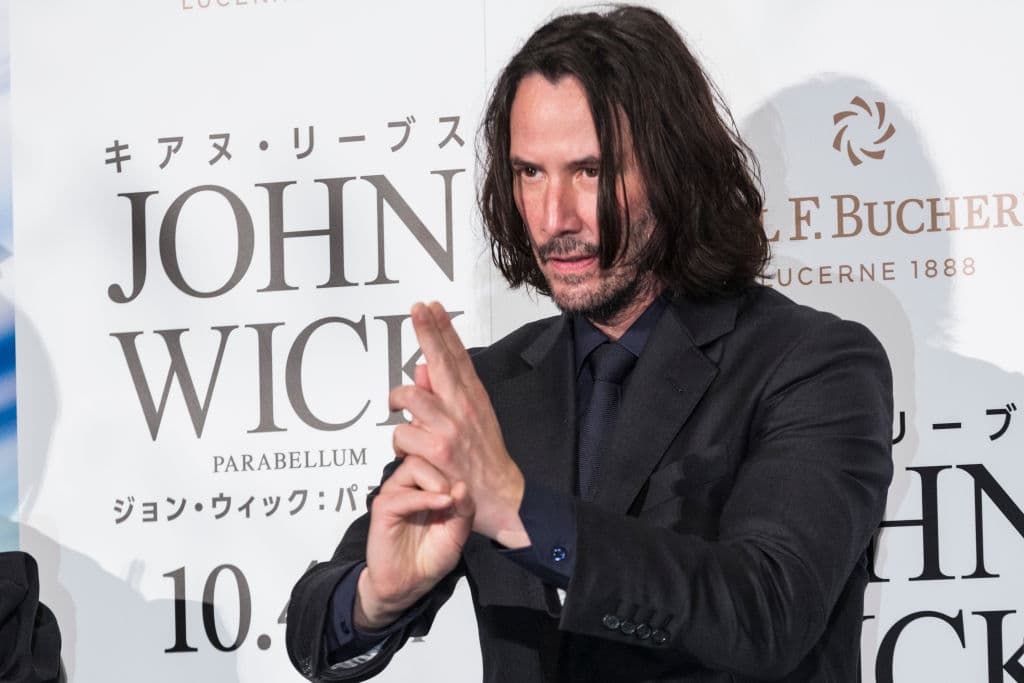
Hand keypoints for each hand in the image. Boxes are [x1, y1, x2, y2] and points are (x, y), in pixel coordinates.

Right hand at [354, 454, 472, 629]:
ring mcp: (395, 495)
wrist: (409, 585)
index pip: (437, 457)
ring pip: (412, 466)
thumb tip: (462, 484)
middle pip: (424, 454)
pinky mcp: (383, 509)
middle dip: (445, 469)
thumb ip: (464, 509)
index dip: (454, 465)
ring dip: (436, 481)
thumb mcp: (458, 532)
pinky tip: (442, 505)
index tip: (468, 483)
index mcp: (426, 487)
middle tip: (457, 493)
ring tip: (448, 501)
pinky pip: (402, 495)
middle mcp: (409, 486)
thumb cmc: (431, 558)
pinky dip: (424, 498)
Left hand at [389, 302, 529, 548]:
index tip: (430, 306)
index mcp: (473, 398)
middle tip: (417, 309)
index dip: (442, 328)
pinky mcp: (439, 449)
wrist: (502, 498)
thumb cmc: (483, 461)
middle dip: (427, 331)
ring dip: (398, 404)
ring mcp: (451, 427)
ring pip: (410, 397)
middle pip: (441, 360)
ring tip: (396, 412)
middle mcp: (464, 407)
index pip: (456, 355)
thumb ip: (446, 395)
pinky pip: (403, 433)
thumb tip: (421, 368)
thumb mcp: (473, 421)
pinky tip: (406, 451)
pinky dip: (399, 442)